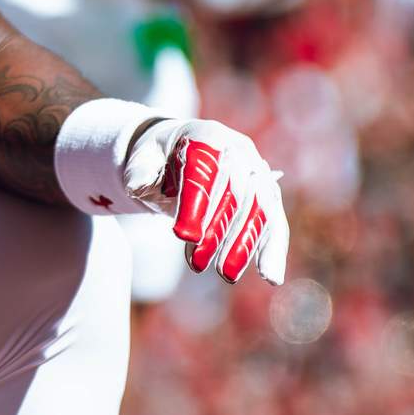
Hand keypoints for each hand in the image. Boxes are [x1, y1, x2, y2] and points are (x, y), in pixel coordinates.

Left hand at [121, 116, 287, 284]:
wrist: (178, 156)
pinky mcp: (265, 194)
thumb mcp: (142, 161)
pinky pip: (274, 221)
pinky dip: (273, 249)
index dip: (197, 202)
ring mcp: (256, 171)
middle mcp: (239, 150)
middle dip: (218, 231)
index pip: (206, 169)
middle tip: (197, 263)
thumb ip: (139, 171)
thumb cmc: (158, 160)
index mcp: (207, 137)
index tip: (183, 236)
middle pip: (237, 192)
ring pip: (260, 208)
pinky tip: (271, 277)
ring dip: (245, 245)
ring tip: (227, 274)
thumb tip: (139, 184)